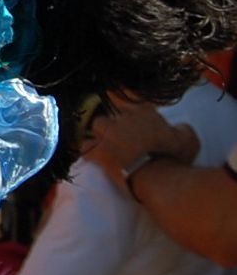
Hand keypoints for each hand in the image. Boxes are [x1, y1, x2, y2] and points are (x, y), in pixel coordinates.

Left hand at [84, 102, 198, 190]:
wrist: (157, 176)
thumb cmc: (174, 157)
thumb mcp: (189, 140)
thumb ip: (182, 129)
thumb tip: (180, 128)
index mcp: (144, 112)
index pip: (129, 98)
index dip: (125, 104)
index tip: (126, 112)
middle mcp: (124, 118)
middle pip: (114, 112)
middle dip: (113, 123)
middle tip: (120, 136)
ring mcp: (109, 133)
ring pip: (97, 126)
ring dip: (100, 133)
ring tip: (106, 145)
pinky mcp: (99, 151)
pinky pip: (86, 147)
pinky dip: (88, 151)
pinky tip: (91, 157)